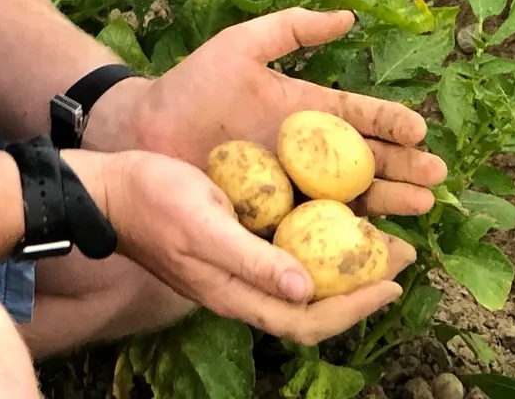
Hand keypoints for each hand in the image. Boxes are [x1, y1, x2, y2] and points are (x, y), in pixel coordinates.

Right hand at [93, 150, 415, 344]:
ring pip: (308, 281)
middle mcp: (246, 289)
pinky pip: (293, 255)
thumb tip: (305, 290)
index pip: (307, 321)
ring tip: (384, 238)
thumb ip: (252, 261)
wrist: (112, 193)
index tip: (391, 282)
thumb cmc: (154, 204)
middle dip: (362, 286)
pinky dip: (323, 245)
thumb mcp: (205, 227)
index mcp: (237, 295)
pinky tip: (339, 221)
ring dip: (347, 266)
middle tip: (402, 253)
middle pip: (316, 305)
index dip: (353, 308)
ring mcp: (243, 270)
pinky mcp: (241, 247)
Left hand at [103, 7, 446, 218]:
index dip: (392, 124)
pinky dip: (347, 231)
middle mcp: (310, 152)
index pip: (361, 117)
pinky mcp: (276, 214)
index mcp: (309, 112)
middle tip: (435, 179)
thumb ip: (292, 29)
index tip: (419, 130)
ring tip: (420, 205)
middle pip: (368, 162)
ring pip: (352, 197)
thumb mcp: (241, 47)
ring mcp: (296, 186)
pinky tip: (374, 237)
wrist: (146, 132)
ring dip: (388, 201)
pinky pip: (316, 225)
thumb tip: (349, 18)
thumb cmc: (191, 87)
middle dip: (404, 169)